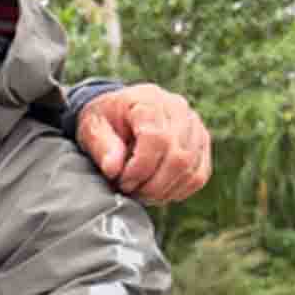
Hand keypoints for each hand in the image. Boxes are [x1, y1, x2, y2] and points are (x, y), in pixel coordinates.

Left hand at [77, 83, 211, 203]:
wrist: (120, 110)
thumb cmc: (106, 120)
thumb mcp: (92, 128)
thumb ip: (102, 146)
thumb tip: (114, 169)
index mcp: (150, 101)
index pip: (157, 139)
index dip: (140, 168)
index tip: (122, 181)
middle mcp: (179, 110)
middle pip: (178, 158)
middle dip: (152, 185)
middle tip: (130, 191)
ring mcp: (194, 126)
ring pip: (190, 169)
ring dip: (164, 191)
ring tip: (141, 192)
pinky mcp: (201, 143)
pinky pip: (199, 175)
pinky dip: (179, 190)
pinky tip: (158, 191)